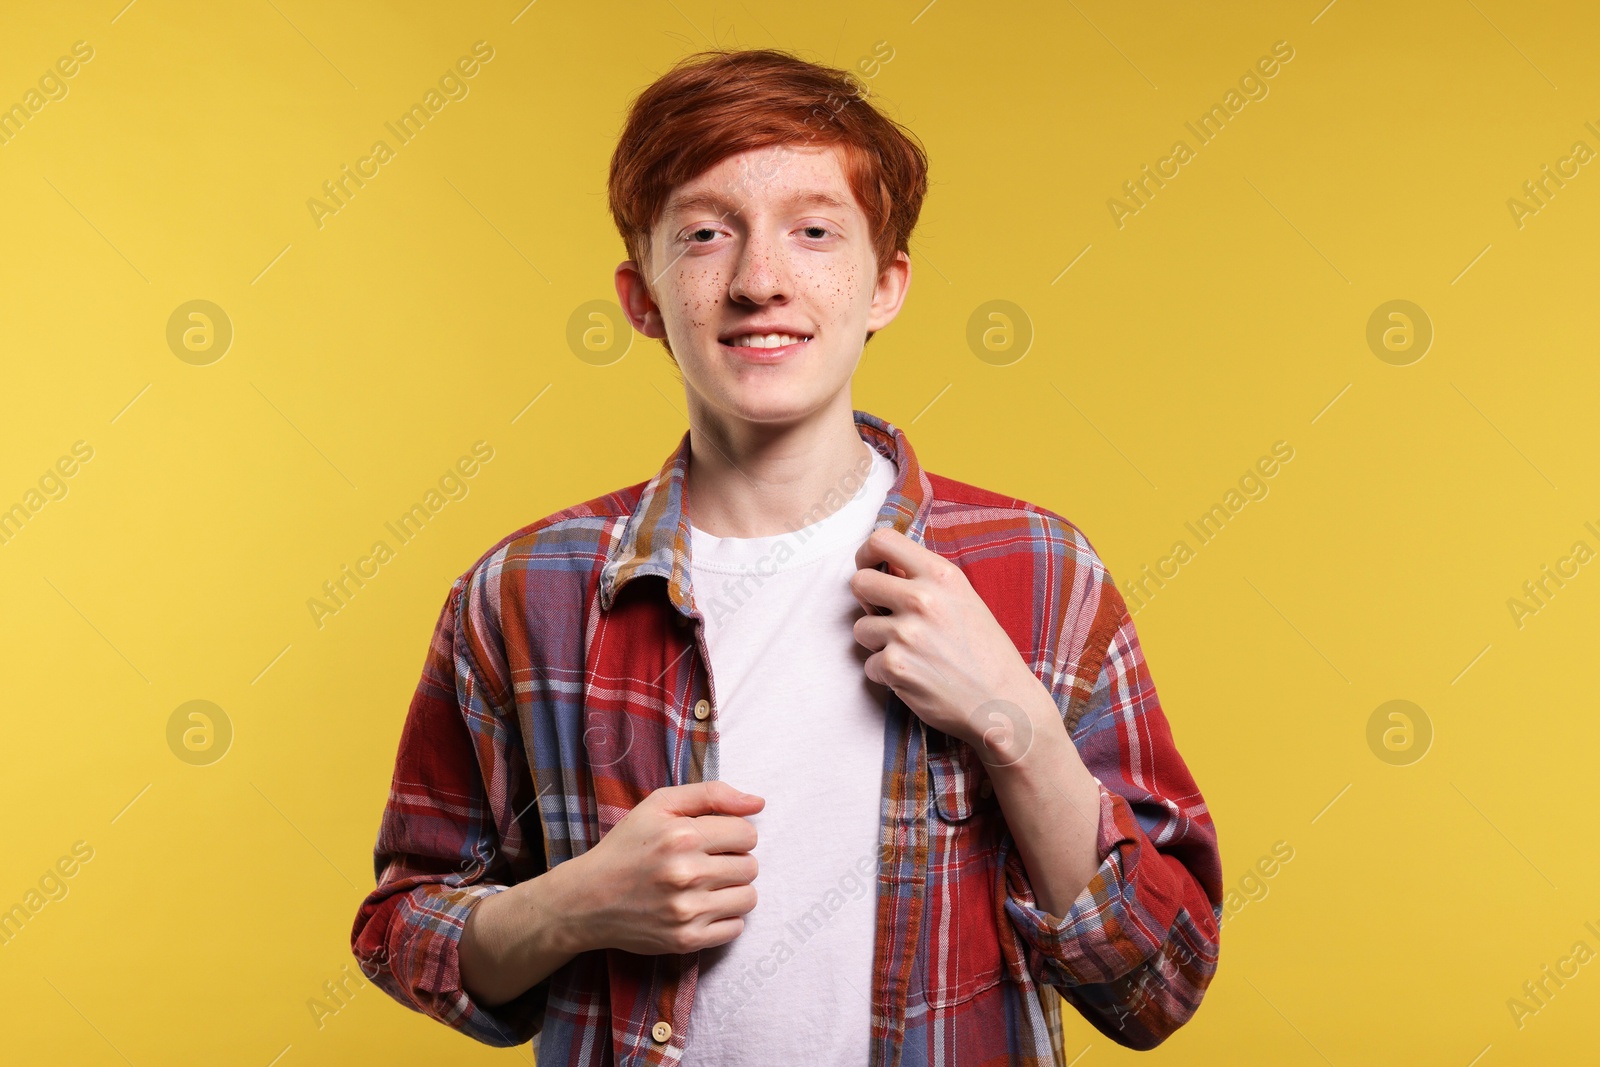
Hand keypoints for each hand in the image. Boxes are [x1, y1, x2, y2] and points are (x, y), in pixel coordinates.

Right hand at [574, 780, 762, 955]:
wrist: (587, 900)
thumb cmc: (626, 847)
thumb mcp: (658, 805)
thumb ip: (711, 794)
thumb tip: (758, 802)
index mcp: (682, 835)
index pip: (747, 833)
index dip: (734, 834)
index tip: (714, 839)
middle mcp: (686, 874)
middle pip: (750, 866)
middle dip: (734, 861)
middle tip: (708, 863)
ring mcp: (687, 911)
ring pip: (749, 898)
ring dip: (734, 890)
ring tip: (708, 885)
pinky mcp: (686, 940)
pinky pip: (736, 928)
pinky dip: (725, 918)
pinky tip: (702, 907)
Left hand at [850, 526, 1048, 762]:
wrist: (1003, 702)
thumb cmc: (987, 653)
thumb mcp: (964, 601)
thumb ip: (926, 581)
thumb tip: (888, 567)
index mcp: (941, 575)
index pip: (883, 540)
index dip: (866, 553)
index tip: (869, 567)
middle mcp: (921, 599)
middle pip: (860, 582)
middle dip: (867, 601)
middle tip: (885, 617)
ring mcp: (906, 633)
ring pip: (860, 628)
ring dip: (877, 643)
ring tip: (911, 654)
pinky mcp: (895, 666)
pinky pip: (869, 665)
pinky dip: (887, 674)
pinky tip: (915, 677)